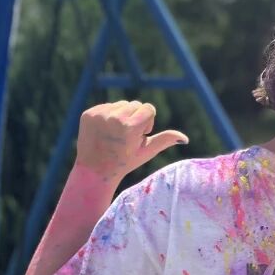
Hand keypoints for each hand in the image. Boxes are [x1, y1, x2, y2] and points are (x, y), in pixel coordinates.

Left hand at [74, 101, 188, 180]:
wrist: (94, 170)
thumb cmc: (124, 162)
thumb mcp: (147, 152)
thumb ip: (165, 140)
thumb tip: (185, 138)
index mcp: (130, 126)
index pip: (148, 108)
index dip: (147, 122)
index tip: (140, 135)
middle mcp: (114, 117)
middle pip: (135, 104)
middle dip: (135, 117)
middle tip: (127, 137)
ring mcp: (99, 114)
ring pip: (121, 104)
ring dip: (123, 115)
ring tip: (116, 134)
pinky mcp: (89, 113)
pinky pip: (107, 106)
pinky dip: (109, 116)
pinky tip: (106, 132)